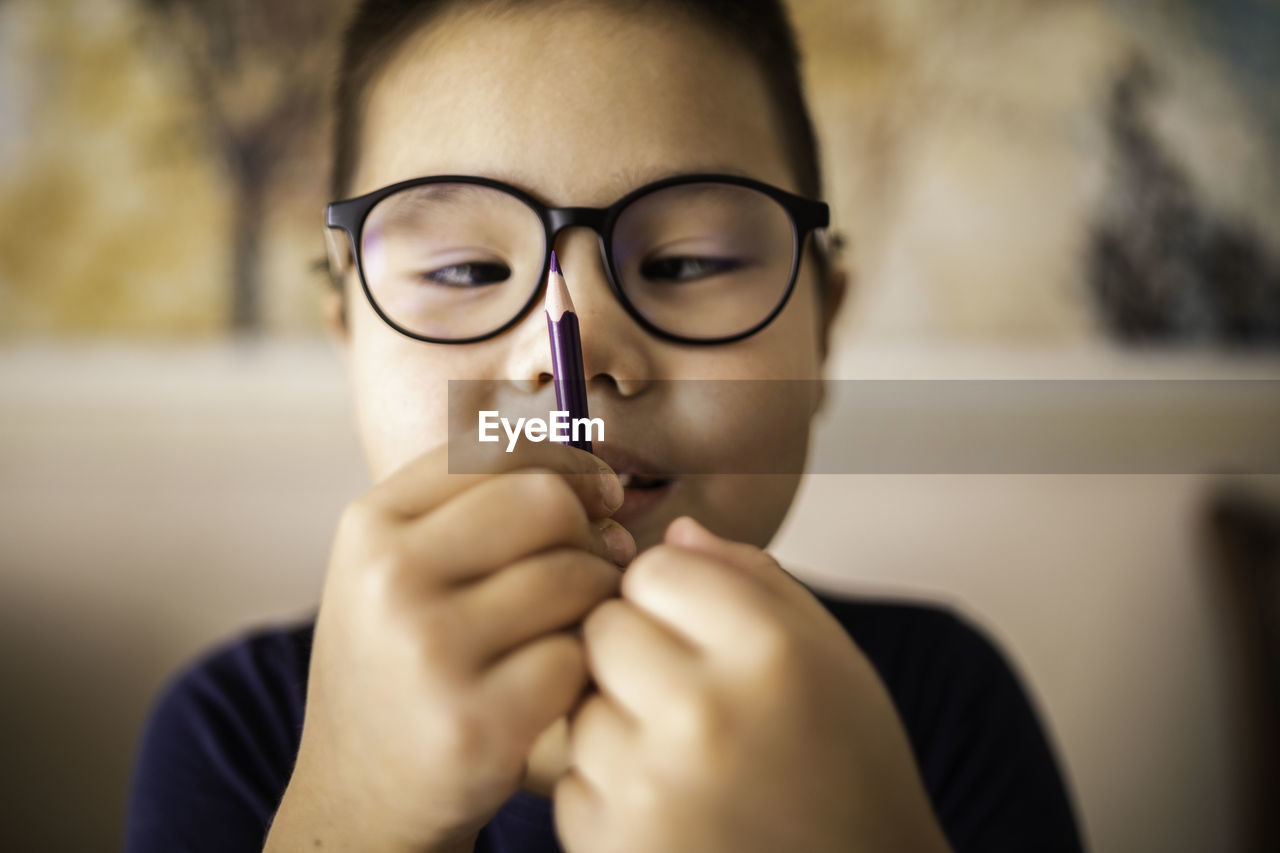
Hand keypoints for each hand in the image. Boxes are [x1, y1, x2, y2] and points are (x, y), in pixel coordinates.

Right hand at [265, 440, 634, 852]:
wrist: (357, 795)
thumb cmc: (402, 664)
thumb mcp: (400, 568)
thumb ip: (479, 507)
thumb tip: (603, 486)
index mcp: (371, 524)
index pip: (502, 451)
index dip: (571, 468)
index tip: (597, 500)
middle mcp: (390, 577)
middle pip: (547, 503)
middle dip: (586, 533)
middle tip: (589, 568)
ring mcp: (429, 651)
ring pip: (575, 577)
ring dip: (596, 601)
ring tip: (571, 627)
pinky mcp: (476, 723)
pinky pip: (577, 655)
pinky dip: (583, 668)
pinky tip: (556, 684)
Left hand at [555, 517, 950, 852]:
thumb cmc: (849, 770)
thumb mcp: (831, 657)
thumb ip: (755, 581)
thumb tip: (676, 532)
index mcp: (768, 651)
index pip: (655, 569)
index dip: (672, 596)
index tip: (701, 632)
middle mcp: (705, 714)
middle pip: (604, 628)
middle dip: (635, 651)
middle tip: (688, 693)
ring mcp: (653, 789)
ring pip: (581, 705)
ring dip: (618, 723)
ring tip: (686, 759)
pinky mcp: (618, 849)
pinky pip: (573, 784)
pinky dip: (610, 793)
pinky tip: (673, 808)